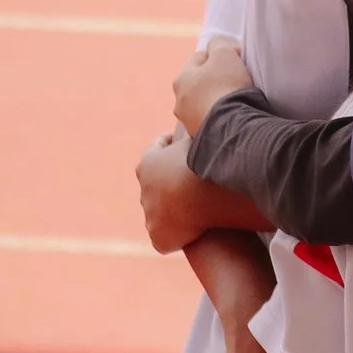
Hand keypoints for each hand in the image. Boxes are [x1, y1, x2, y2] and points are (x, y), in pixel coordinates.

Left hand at [138, 131, 209, 251]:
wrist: (206, 192)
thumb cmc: (207, 159)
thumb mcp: (203, 136)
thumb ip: (200, 128)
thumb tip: (208, 115)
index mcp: (149, 162)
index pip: (157, 150)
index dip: (170, 145)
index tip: (181, 142)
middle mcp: (144, 189)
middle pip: (156, 184)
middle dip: (171, 181)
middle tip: (194, 179)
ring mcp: (150, 214)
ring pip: (160, 212)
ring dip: (174, 209)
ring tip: (199, 207)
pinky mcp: (159, 237)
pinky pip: (167, 237)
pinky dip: (179, 234)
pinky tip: (196, 230)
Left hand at [174, 40, 254, 137]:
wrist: (231, 125)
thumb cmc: (226, 86)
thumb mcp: (224, 53)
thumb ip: (218, 43)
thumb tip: (216, 46)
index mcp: (181, 79)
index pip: (201, 57)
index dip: (221, 55)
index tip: (238, 59)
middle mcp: (179, 101)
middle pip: (201, 82)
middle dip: (216, 79)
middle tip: (237, 79)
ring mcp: (188, 121)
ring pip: (204, 102)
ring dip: (217, 99)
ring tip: (235, 100)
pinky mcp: (200, 137)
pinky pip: (211, 120)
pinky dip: (220, 116)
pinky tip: (232, 115)